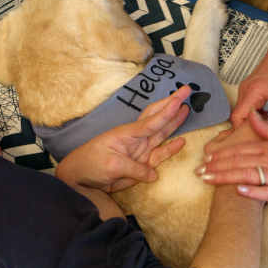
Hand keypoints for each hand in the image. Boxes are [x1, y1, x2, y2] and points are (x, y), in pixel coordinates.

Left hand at [56, 85, 191, 191]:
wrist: (79, 178)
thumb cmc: (91, 164)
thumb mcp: (112, 166)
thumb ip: (135, 169)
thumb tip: (152, 174)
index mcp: (128, 134)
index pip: (152, 120)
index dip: (168, 110)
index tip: (180, 98)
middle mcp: (136, 139)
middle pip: (158, 118)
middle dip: (172, 105)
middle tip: (187, 90)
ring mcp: (140, 151)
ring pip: (161, 133)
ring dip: (174, 121)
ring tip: (187, 108)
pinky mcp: (142, 164)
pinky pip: (160, 155)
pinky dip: (171, 148)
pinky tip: (181, 141)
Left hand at [197, 111, 267, 205]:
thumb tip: (252, 118)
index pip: (240, 150)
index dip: (221, 154)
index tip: (206, 158)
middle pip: (239, 163)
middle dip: (217, 167)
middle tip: (199, 172)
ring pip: (248, 176)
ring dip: (226, 178)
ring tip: (209, 180)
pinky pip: (266, 193)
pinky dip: (252, 191)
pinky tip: (238, 191)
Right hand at [230, 25, 267, 127]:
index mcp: (254, 91)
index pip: (238, 118)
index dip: (244, 131)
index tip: (256, 138)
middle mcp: (246, 90)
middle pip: (238, 117)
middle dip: (249, 128)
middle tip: (264, 134)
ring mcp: (246, 89)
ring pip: (242, 113)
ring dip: (253, 121)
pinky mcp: (249, 89)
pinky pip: (246, 107)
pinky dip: (255, 114)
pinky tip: (267, 116)